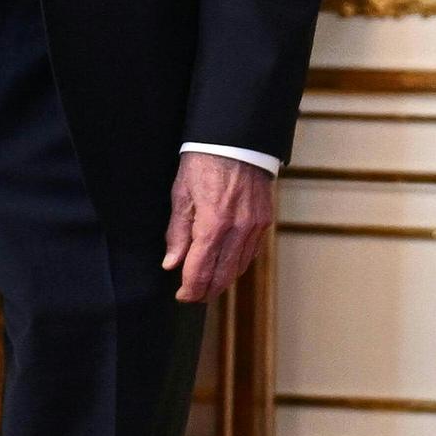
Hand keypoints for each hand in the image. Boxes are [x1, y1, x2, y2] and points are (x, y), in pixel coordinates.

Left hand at [163, 153, 272, 303]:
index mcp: (213, 223)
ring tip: (207, 283)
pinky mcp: (264, 220)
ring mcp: (255, 226)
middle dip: (206, 291)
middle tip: (192, 296)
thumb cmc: (204, 162)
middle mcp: (238, 229)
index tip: (181, 296)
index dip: (189, 289)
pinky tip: (226, 265)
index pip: (200, 270)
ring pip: (239, 267)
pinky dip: (237, 264)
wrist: (237, 139)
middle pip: (222, 276)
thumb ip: (177, 233)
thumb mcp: (181, 195)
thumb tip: (171, 264)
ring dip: (222, 280)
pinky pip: (251, 252)